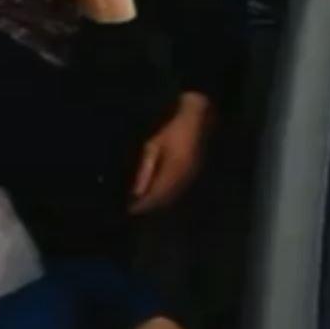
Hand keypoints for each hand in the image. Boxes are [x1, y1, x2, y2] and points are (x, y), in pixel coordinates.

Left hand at [130, 93, 212, 213]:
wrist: (197, 118)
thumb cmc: (172, 129)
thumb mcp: (153, 146)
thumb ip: (146, 169)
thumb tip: (137, 192)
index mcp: (174, 169)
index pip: (157, 194)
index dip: (145, 204)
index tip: (132, 210)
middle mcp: (185, 175)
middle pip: (167, 198)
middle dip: (152, 205)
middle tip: (136, 209)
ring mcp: (192, 174)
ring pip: (175, 195)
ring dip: (160, 201)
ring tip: (145, 203)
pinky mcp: (195, 172)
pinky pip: (181, 188)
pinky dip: (169, 194)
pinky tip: (160, 193)